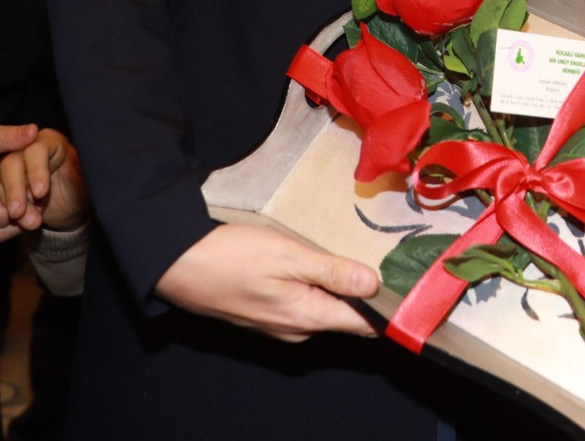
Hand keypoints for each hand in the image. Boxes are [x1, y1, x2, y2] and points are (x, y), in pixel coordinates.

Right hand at [0, 122, 90, 239]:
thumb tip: (65, 176)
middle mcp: (21, 152)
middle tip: (19, 213)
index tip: (41, 192)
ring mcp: (5, 172)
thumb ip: (77, 173)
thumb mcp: (85, 179)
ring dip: (4, 209)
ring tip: (26, 224)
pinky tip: (14, 229)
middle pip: (8, 165)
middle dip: (14, 192)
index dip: (36, 170)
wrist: (70, 210)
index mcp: (46, 142)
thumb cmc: (81, 188)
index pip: (35, 149)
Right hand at [156, 224, 378, 342]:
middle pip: (346, 316)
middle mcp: (297, 330)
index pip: (364, 324)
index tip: (406, 282)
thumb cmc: (232, 257)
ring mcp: (279, 325)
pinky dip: (313, 287)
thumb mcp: (289, 257)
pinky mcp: (264, 315)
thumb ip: (333, 272)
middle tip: (379, 256)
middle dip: (363, 292)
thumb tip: (375, 285)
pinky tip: (309, 264)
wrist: (178, 264)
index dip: (387, 306)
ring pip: (323, 309)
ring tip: (344, 255)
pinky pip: (302, 305)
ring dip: (337, 287)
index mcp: (308, 318)